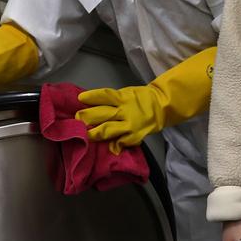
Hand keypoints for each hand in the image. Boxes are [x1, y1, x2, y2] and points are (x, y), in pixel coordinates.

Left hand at [76, 49, 216, 150]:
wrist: (164, 106)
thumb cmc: (142, 99)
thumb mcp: (128, 93)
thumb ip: (113, 100)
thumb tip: (93, 104)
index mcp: (123, 97)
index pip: (104, 95)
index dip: (91, 97)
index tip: (80, 99)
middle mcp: (125, 110)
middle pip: (102, 114)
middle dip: (87, 117)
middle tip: (77, 120)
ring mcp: (130, 124)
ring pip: (108, 130)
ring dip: (95, 133)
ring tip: (86, 136)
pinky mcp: (135, 136)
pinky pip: (121, 142)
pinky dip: (114, 145)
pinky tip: (108, 147)